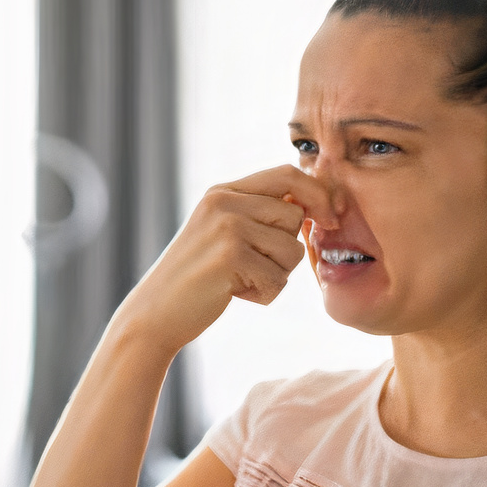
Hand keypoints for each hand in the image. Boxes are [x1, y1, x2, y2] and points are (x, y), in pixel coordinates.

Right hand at [117, 164, 335, 355]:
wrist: (155, 312)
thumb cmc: (198, 278)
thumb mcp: (223, 232)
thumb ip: (259, 214)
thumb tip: (314, 204)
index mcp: (224, 191)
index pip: (287, 174)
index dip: (318, 194)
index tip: (331, 218)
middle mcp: (224, 201)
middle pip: (295, 216)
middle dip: (286, 250)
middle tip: (254, 267)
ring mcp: (226, 226)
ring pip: (292, 250)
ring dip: (276, 275)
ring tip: (241, 281)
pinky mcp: (230, 256)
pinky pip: (278, 278)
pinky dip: (264, 294)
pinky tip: (235, 294)